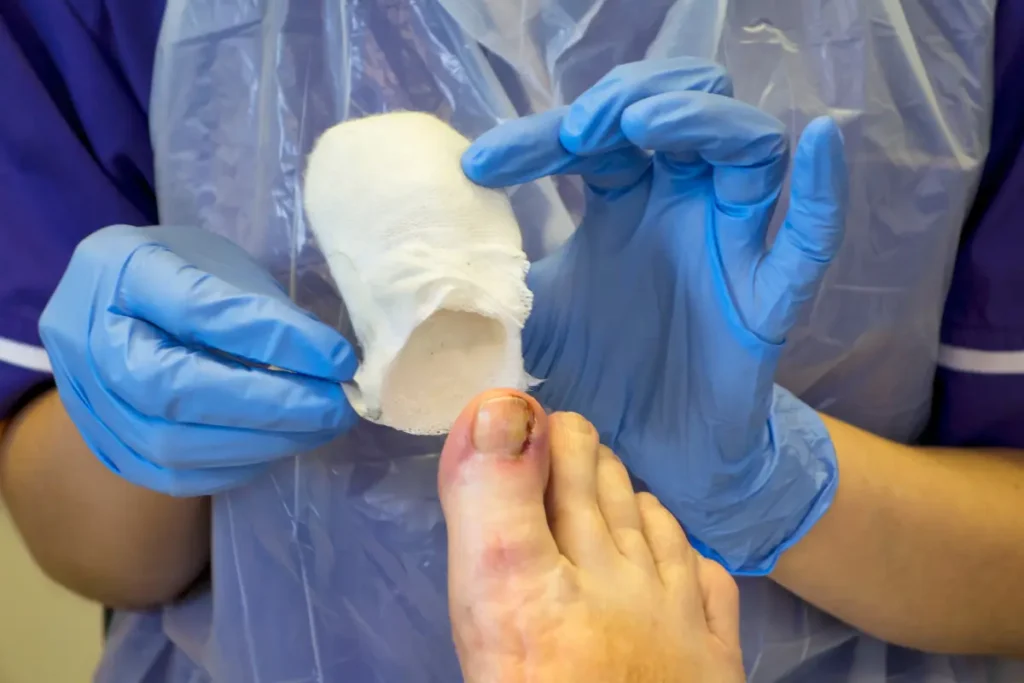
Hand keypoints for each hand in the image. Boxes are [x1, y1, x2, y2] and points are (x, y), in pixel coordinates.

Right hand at [39, 225, 357, 495]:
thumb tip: (326, 364)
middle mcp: (84, 336)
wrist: (115, 306)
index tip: (336, 357)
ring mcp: (85, 398)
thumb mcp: (219, 263)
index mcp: (117, 267)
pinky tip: (281, 445)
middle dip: (269, 403)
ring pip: (170, 442)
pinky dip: (236, 465)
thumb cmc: (181, 273)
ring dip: (261, 441)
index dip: (273, 338)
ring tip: (320, 426)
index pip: (198, 309)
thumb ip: (261, 306)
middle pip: (172, 387)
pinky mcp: (106, 446)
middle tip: (334, 404)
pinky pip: (171, 474)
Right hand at [440, 391, 744, 682]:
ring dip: (629, 497)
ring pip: (653, 528)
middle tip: (565, 435)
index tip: (521, 415)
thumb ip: (491, 501)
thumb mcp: (494, 595)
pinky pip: (707, 582)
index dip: (534, 430)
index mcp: (558, 562)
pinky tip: (681, 559)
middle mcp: (623, 575)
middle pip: (603, 492)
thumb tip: (497, 406)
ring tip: (613, 483)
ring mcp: (675, 617)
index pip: (549, 466)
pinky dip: (687, 556)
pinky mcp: (714, 662)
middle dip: (581, 454)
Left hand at [463, 58, 847, 573]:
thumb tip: (417, 281)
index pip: (593, 138)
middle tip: (575, 129)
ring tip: (639, 126)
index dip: (537, 137)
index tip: (479, 167)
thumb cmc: (596, 385)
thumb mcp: (532, 324)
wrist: (647, 464)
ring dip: (695, 120)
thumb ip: (492, 292)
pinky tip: (819, 139)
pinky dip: (821, 188)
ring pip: (744, 146)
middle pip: (679, 110)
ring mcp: (730, 244)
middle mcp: (681, 208)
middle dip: (628, 100)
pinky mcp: (769, 296)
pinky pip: (809, 236)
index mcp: (623, 206)